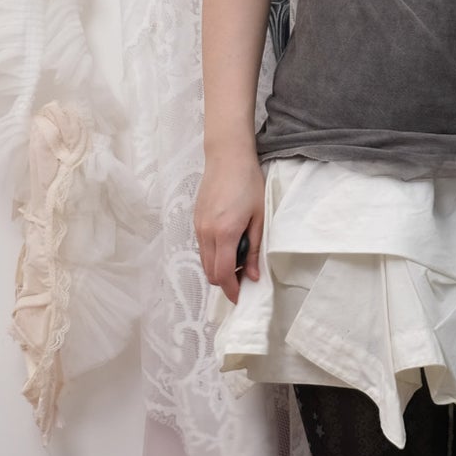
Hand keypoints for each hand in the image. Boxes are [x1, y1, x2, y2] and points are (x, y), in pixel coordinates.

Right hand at [195, 148, 264, 304]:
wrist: (227, 158)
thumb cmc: (248, 183)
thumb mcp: (259, 217)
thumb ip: (254, 249)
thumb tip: (251, 276)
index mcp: (225, 233)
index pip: (223, 273)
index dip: (231, 290)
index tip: (241, 298)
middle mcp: (206, 233)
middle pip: (210, 272)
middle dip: (225, 282)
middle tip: (243, 280)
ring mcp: (198, 227)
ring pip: (204, 262)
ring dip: (218, 269)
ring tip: (238, 262)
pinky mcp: (195, 221)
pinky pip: (202, 248)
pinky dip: (213, 256)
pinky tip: (229, 247)